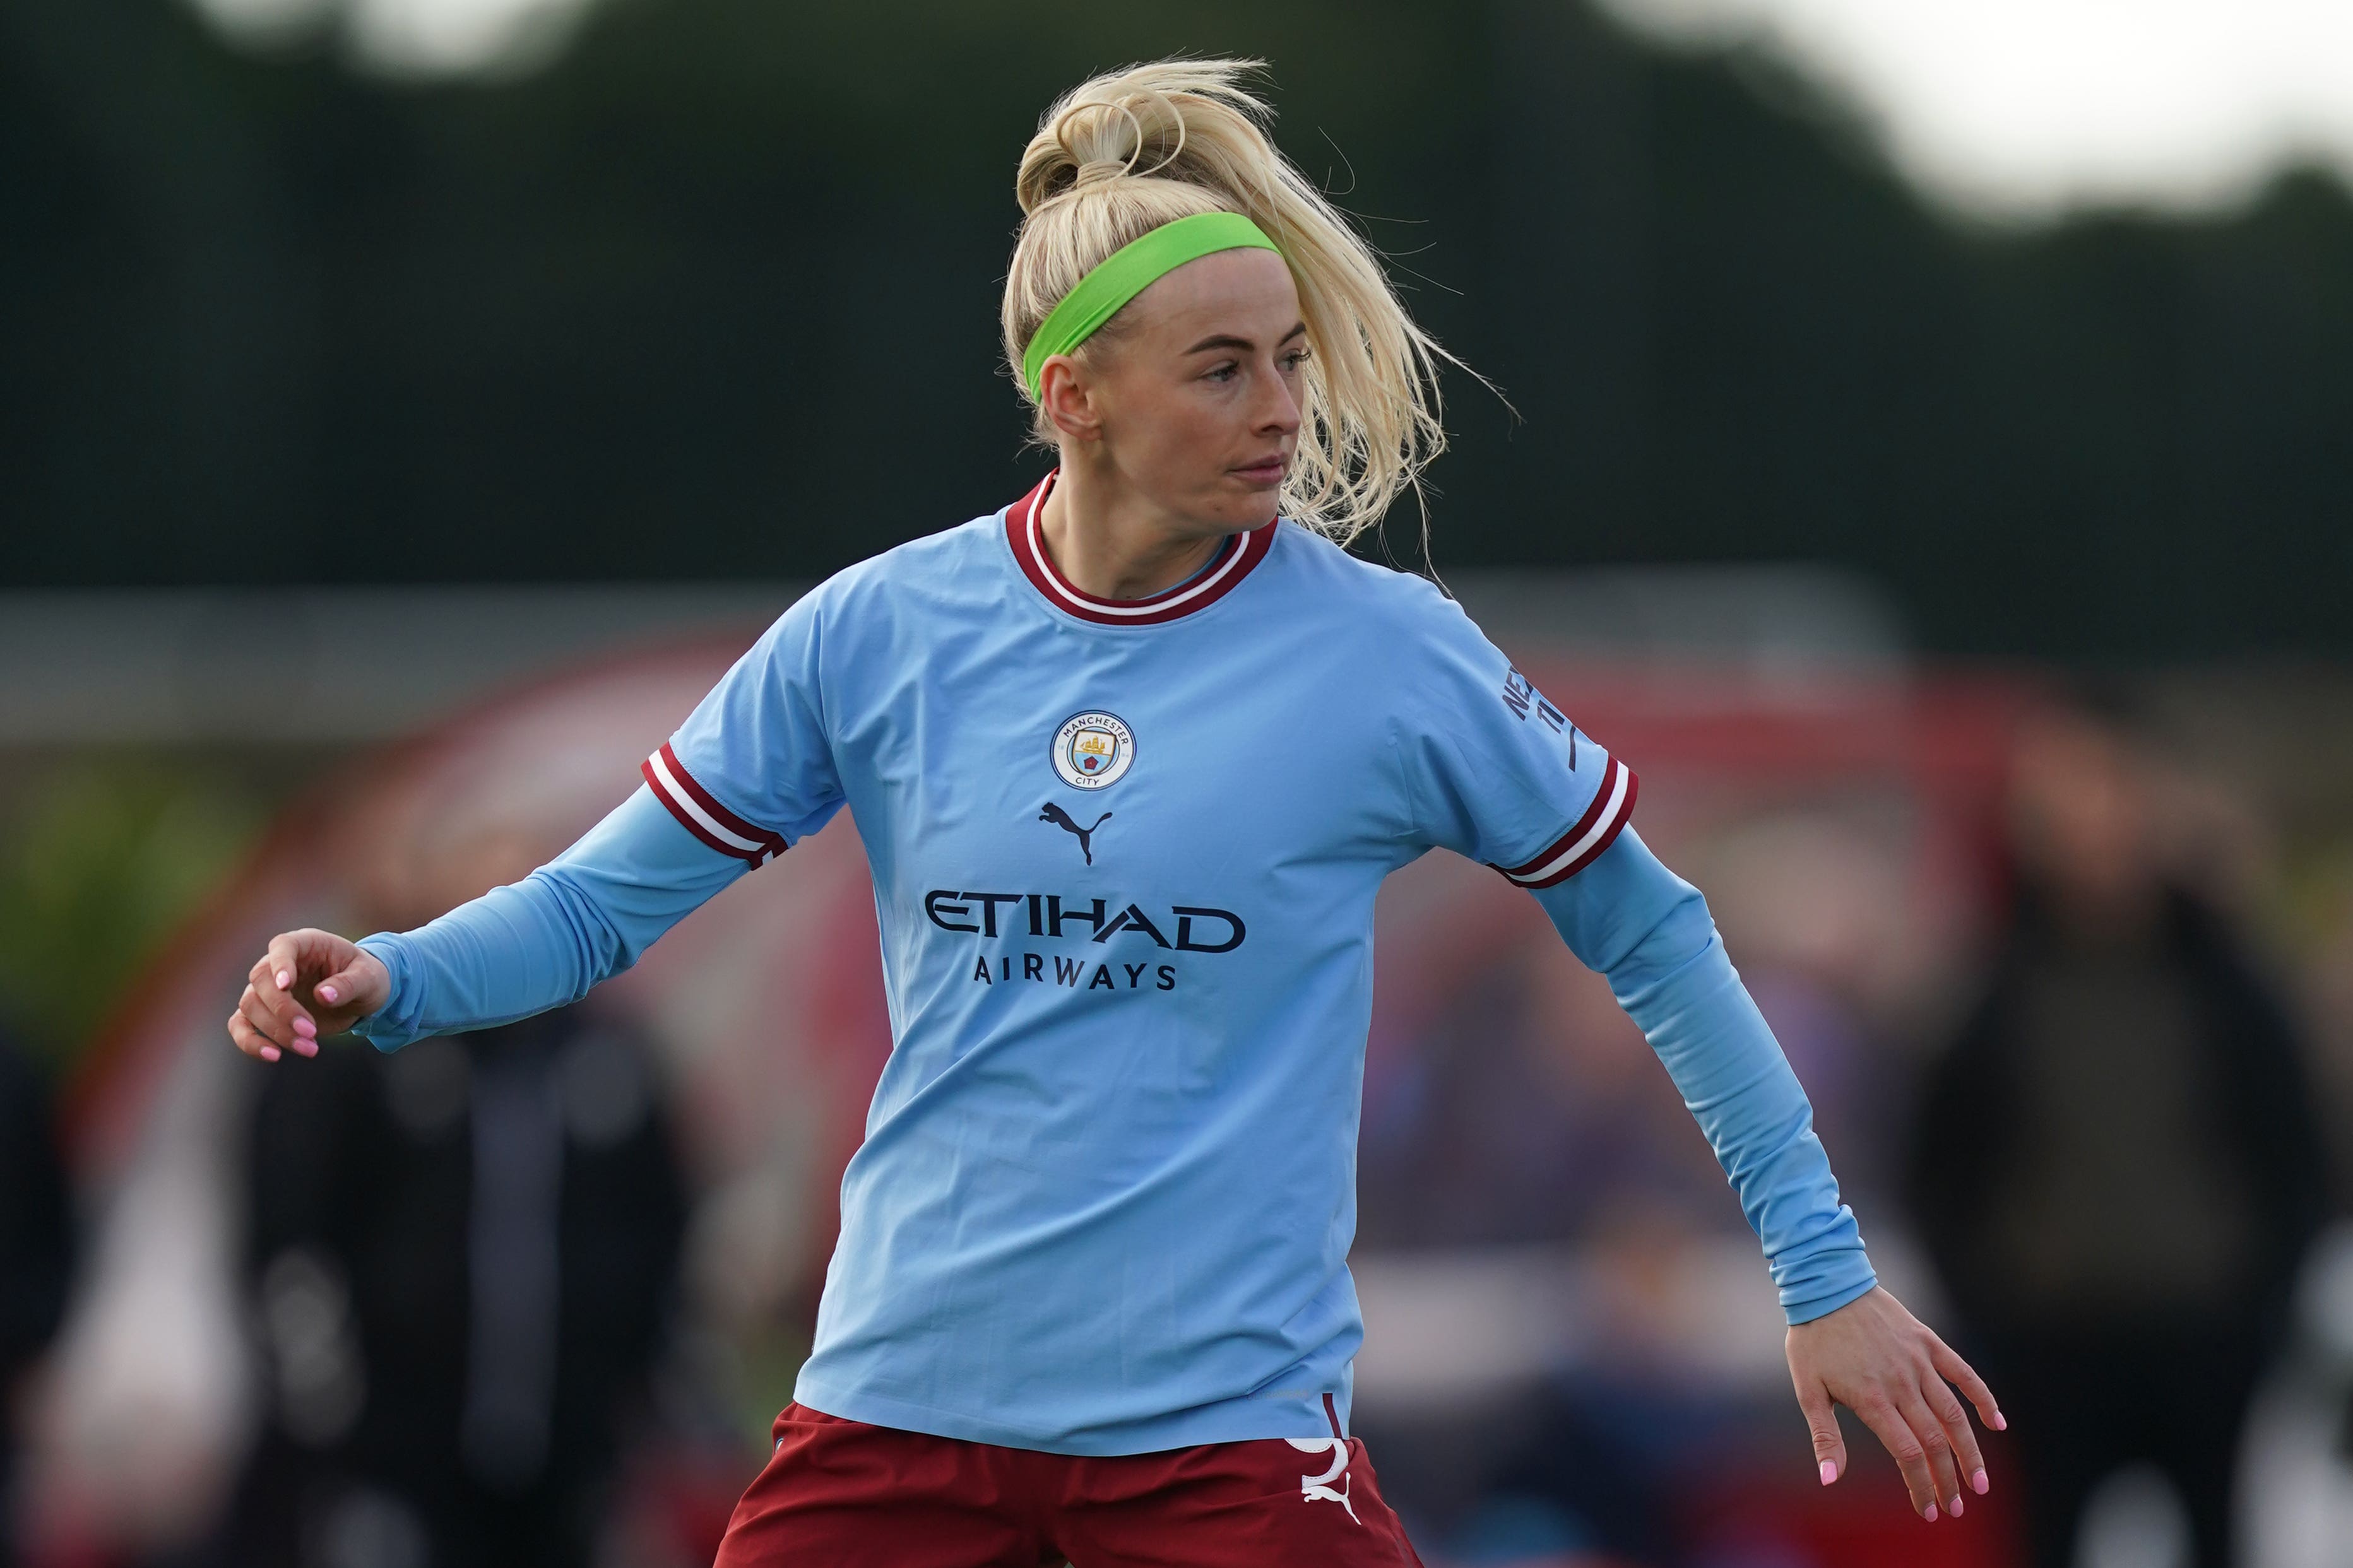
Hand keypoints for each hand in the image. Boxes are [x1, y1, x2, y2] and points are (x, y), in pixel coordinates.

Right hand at [227, 929, 389, 1062]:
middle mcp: (279, 963)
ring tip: (310, 1048)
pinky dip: (250, 1042)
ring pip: (250, 1005)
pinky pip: (240, 1025)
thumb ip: (348, 984)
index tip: (286, 986)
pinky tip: (273, 1056)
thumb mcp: (369, 978)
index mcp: (306, 944)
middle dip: (282, 1009)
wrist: (361, 996)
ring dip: (275, 1030)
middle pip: (260, 981)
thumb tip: (323, 995)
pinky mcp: (264, 1013)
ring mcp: (267, 989)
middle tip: (310, 1031)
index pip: (282, 947)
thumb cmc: (366, 978)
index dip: (280, 965)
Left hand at [1786, 1285, 2003, 1522]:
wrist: (1825, 1284)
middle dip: (1948, 1479)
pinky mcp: (1928, 1342)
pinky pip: (1963, 1373)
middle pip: (1935, 1440)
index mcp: (1872, 1399)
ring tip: (1980, 1482)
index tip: (1929, 1510)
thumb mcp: (1808, 1389)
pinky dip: (1983, 1398)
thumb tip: (1829, 1480)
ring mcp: (1918, 1361)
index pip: (1908, 1454)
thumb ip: (1824, 1436)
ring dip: (1969, 1451)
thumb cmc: (1813, 1339)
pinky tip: (1997, 1424)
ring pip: (1954, 1414)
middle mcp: (1901, 1383)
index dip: (1921, 1485)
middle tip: (1957, 1508)